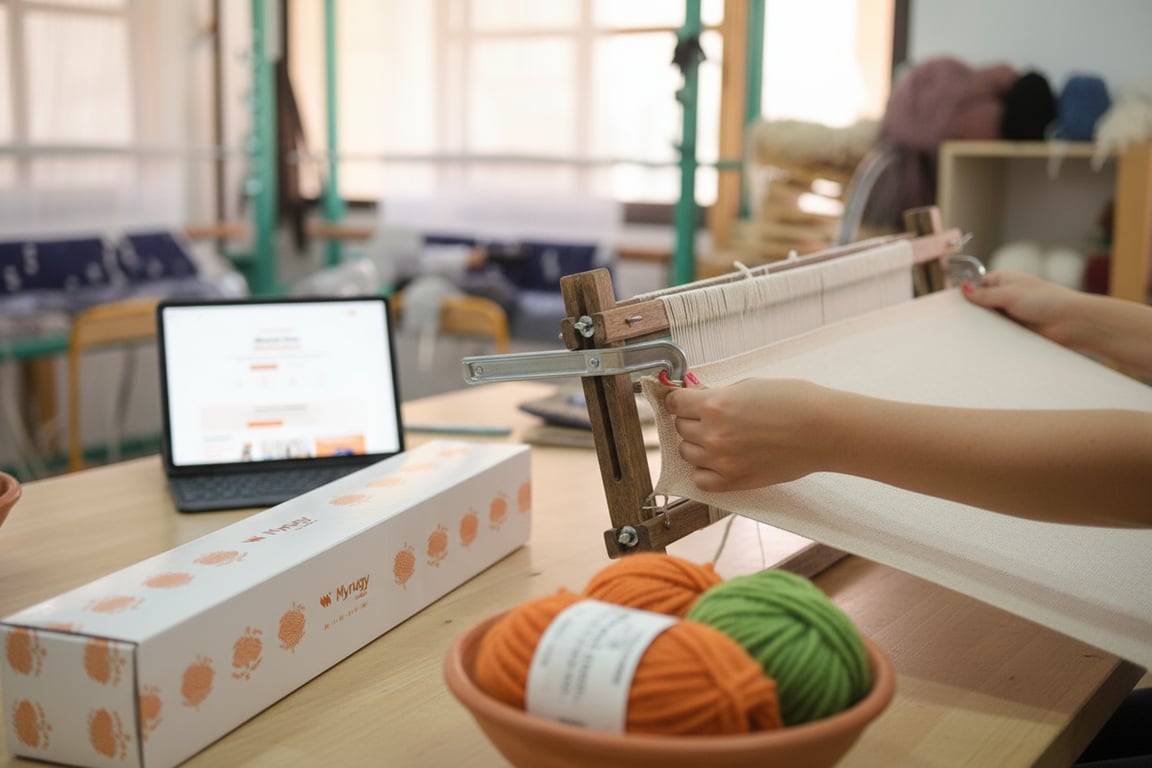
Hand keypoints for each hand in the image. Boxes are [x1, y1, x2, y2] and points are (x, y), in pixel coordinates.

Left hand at [664, 378, 843, 491]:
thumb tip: (699, 396)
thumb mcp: (751, 385)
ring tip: (716, 438)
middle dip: (691, 420)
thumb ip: (720, 394)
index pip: (675, 403)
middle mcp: (713, 433)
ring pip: (687, 453)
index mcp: (715, 405)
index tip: (684, 400)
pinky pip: (701, 480)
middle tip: (707, 417)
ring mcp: (722, 460)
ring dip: (696, 444)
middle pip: (680, 427)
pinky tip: (716, 461)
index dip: (679, 399)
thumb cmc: (795, 401)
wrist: (824, 430)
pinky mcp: (735, 481)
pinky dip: (704, 471)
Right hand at [962, 270, 1084, 346]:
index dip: (965, 292)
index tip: (952, 303)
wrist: (1070, 322)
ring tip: (968, 331)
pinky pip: (996, 333)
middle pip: (979, 303)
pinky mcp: (1014, 330)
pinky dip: (990, 336)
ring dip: (982, 325)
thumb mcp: (1010, 293)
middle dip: (971, 311)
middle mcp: (1005, 296)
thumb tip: (963, 288)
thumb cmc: (1047, 300)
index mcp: (1004, 280)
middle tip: (957, 319)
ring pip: (986, 320)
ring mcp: (1009, 314)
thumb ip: (985, 294)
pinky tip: (981, 340)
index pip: (976, 284)